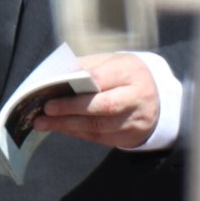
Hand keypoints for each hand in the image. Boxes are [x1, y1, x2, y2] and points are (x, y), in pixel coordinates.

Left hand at [28, 52, 163, 149]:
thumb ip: (84, 67)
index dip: (76, 87)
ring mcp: (136, 118)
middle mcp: (138, 96)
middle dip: (71, 109)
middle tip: (46, 110)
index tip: (51, 92)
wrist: (156, 97)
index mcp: (132, 71)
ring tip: (43, 123)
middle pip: (103, 105)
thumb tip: (53, 77)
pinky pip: (99, 137)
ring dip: (67, 125)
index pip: (101, 79)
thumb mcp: (110, 63)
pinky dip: (76, 133)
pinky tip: (61, 128)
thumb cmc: (123, 76)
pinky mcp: (130, 136)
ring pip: (99, 126)